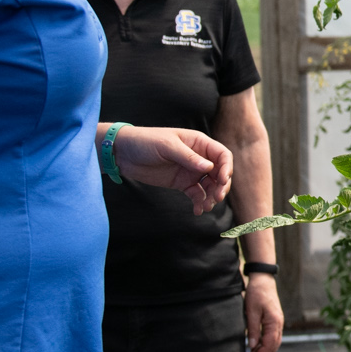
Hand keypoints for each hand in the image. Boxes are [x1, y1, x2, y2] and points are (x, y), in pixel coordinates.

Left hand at [110, 126, 232, 213]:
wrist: (124, 153)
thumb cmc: (146, 141)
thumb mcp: (167, 146)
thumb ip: (189, 157)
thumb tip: (209, 167)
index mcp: (199, 143)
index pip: (222, 155)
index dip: (226, 168)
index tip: (222, 180)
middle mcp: (198, 157)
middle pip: (219, 172)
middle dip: (221, 186)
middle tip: (217, 198)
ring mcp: (190, 171)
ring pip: (210, 185)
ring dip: (211, 196)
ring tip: (207, 206)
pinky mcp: (181, 183)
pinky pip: (196, 194)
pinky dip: (199, 202)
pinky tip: (198, 210)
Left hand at [244, 273, 284, 351]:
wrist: (263, 279)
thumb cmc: (257, 293)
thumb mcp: (251, 311)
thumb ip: (252, 329)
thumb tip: (252, 346)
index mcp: (275, 322)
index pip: (269, 346)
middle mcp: (279, 324)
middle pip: (273, 347)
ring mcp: (278, 323)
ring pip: (273, 344)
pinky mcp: (274, 321)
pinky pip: (271, 337)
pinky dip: (264, 345)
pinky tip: (254, 347)